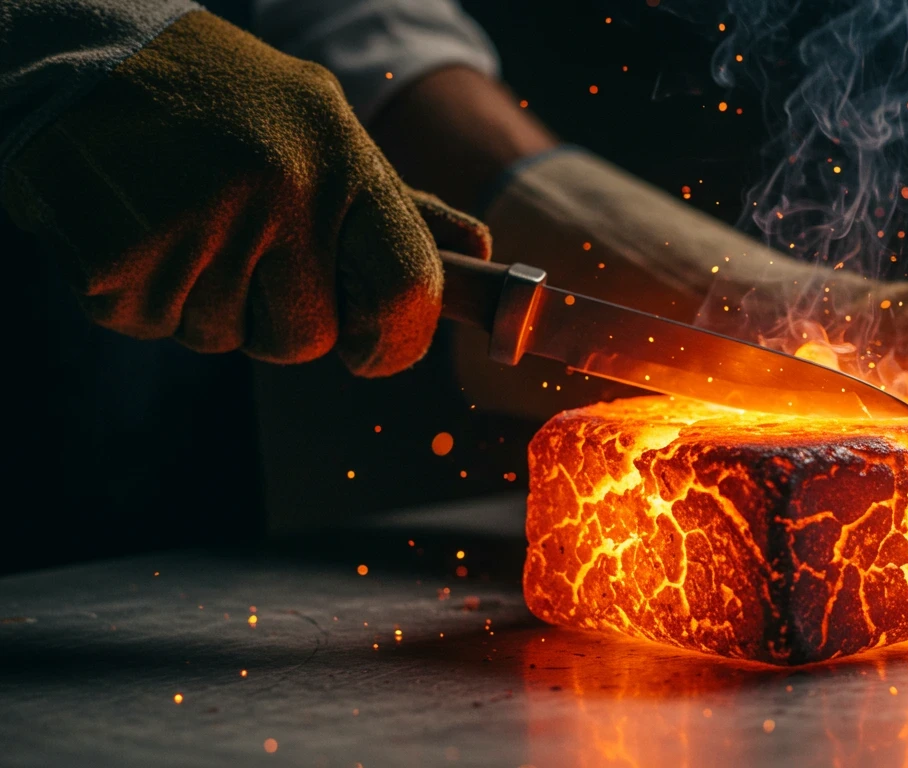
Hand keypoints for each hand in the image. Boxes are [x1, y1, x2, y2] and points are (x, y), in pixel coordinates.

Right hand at [1, 11, 488, 376]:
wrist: (84, 59)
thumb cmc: (222, 102)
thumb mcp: (321, 126)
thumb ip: (394, 203)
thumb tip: (475, 251)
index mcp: (342, 162)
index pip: (408, 287)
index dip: (396, 339)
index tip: (371, 344)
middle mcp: (281, 195)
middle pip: (305, 341)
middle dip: (277, 320)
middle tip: (243, 251)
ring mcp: (200, 228)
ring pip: (222, 339)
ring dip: (203, 301)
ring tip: (182, 217)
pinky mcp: (123, 263)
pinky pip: (152, 326)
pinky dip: (141, 295)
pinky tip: (136, 224)